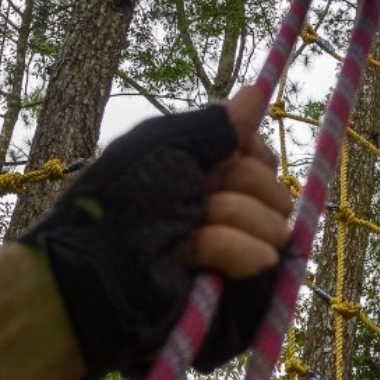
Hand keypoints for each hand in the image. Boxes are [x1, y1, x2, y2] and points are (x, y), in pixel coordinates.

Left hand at [20, 87, 295, 379]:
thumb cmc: (124, 200)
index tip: (223, 156)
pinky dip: (229, 250)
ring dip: (228, 222)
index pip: (264, 159)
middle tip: (194, 199)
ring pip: (275, 224)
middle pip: (276, 190)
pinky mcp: (243, 288)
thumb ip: (217, 124)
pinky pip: (264, 259)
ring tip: (186, 237)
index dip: (250, 154)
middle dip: (236, 187)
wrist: (102, 266)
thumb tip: (255, 92)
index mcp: (209, 177)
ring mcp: (239, 252)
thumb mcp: (165, 144)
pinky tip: (195, 258)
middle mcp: (229, 212)